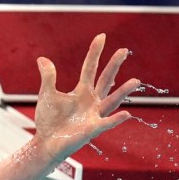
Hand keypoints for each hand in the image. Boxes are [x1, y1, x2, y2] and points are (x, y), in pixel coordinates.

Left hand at [33, 33, 140, 160]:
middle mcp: (91, 101)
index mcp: (81, 92)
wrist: (45, 143)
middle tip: (123, 50)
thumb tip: (42, 58)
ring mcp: (93, 115)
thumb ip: (48, 78)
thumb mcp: (47, 96)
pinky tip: (126, 114)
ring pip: (111, 101)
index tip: (101, 36)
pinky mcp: (92, 129)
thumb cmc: (49, 121)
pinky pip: (106, 123)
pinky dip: (115, 120)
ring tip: (136, 81)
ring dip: (123, 92)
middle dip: (113, 66)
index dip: (95, 53)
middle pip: (105, 80)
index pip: (90, 68)